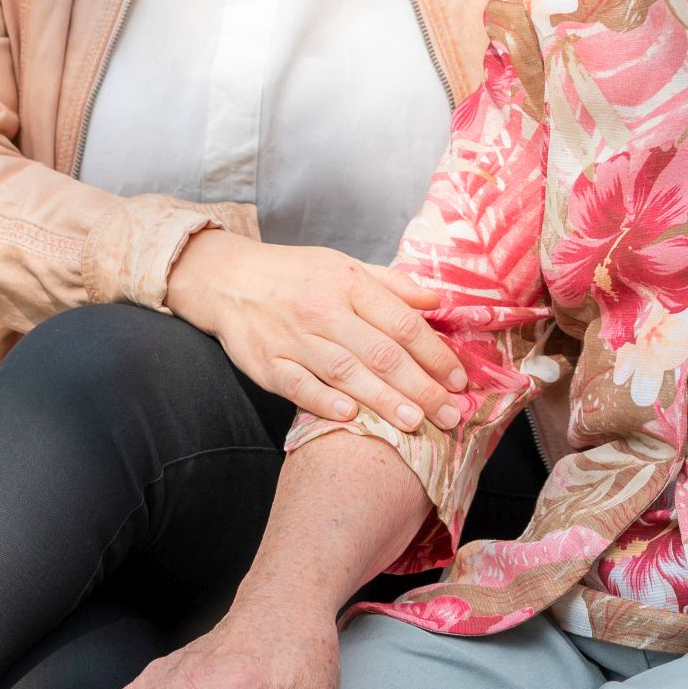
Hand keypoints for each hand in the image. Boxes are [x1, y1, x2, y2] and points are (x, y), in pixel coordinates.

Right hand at [167, 230, 467, 434]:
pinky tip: (349, 416)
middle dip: (420, 386)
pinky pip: (298, 385)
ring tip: (414, 422)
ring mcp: (294, 338)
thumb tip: (439, 299)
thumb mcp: (345, 266)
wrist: (228, 279)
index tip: (459, 378)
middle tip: (449, 414)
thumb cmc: (296, 275)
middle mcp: (324, 310)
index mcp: (349, 283)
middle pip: (380, 353)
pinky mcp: (267, 363)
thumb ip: (393, 286)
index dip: (434, 352)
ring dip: (383, 400)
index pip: (401, 322)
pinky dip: (322, 401)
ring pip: (345, 372)